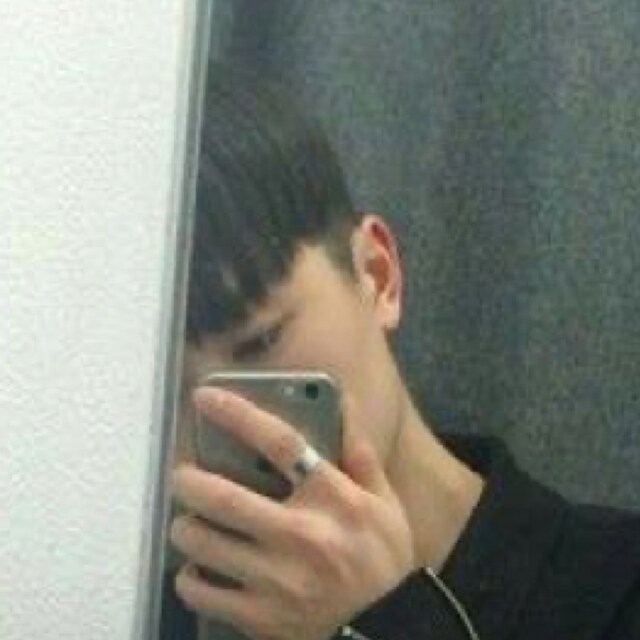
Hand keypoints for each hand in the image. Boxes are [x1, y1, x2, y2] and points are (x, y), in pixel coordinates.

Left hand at [170, 386, 414, 639]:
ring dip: (184, 527)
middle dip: (188, 480)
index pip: (280, 443)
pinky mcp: (261, 618)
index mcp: (334, 498)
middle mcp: (302, 534)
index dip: (238, 414)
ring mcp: (278, 580)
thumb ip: (358, 451)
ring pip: (204, 544)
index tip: (205, 396)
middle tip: (181, 475)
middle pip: (224, 497)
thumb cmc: (382, 556)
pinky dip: (190, 577)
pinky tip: (199, 567)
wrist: (388, 626)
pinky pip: (203, 593)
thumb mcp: (383, 500)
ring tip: (188, 521)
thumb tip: (342, 399)